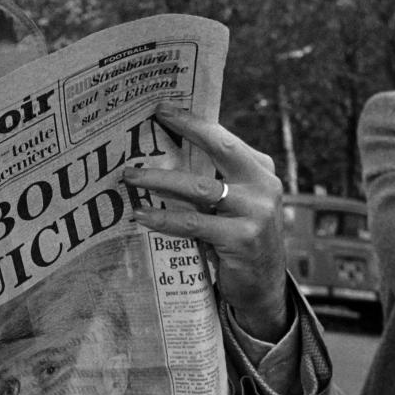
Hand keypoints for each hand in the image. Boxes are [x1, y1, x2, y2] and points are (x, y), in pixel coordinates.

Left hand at [123, 103, 294, 338]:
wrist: (263, 286)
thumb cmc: (240, 238)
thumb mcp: (236, 202)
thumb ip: (216, 178)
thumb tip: (168, 153)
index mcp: (261, 170)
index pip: (225, 138)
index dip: (194, 122)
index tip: (163, 108)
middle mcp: (263, 185)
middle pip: (220, 148)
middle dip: (186, 130)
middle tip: (152, 120)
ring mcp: (255, 211)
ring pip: (199, 187)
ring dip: (160, 179)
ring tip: (131, 175)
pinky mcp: (241, 238)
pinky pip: (194, 223)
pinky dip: (164, 219)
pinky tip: (141, 215)